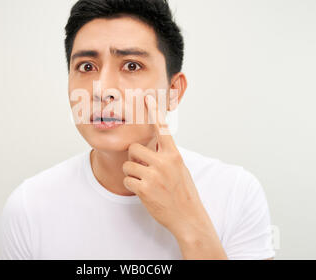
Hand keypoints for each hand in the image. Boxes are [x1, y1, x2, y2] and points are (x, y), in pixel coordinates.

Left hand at [122, 94, 226, 258]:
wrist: (188, 217)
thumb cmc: (184, 193)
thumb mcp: (180, 169)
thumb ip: (167, 156)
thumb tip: (154, 145)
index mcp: (174, 155)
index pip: (162, 129)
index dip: (154, 112)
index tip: (146, 98)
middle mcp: (164, 162)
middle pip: (134, 148)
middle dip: (133, 157)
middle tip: (141, 167)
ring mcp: (154, 176)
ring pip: (128, 164)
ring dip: (132, 173)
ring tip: (145, 182)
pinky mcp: (145, 189)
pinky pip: (127, 180)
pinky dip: (131, 185)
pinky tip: (143, 191)